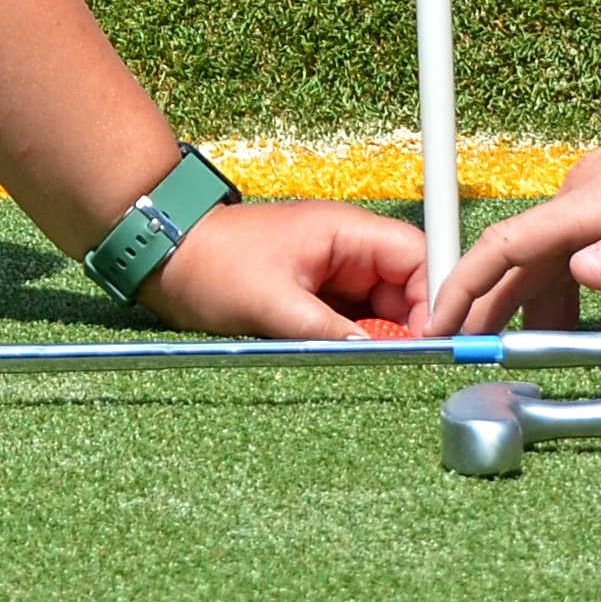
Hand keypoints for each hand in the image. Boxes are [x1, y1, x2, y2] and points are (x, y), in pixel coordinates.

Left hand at [144, 199, 434, 338]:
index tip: (430, 342)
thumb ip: (330, 331)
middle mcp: (348, 248)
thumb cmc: (211, 265)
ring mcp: (334, 271)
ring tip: (380, 369)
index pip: (418, 257)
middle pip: (409, 286)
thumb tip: (381, 354)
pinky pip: (356, 319)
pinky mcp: (317, 294)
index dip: (435, 299)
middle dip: (412, 326)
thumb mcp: (271, 304)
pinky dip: (360, 342)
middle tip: (405, 367)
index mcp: (346, 232)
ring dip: (386, 338)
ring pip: (384, 308)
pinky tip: (355, 363)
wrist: (165, 256)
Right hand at [425, 66, 600, 334]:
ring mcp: (599, 191)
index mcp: (595, 201)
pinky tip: (567, 314)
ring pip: (542, 254)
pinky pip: (568, 245)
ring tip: (512, 351)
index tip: (434, 326)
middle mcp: (584, 194)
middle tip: (461, 357)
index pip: (505, 245)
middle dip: (481, 306)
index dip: (463, 288)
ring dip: (521, 301)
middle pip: (514, 256)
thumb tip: (584, 275)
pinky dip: (556, 284)